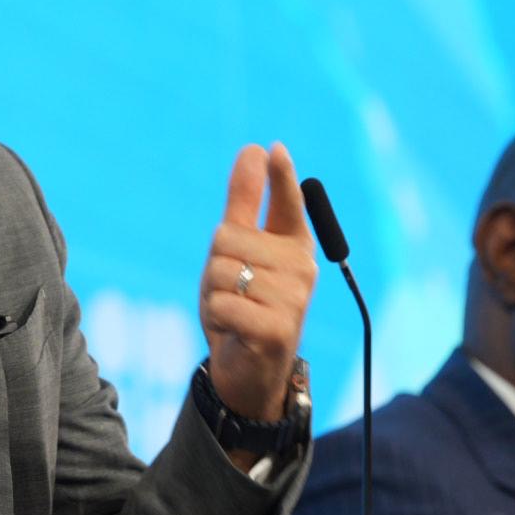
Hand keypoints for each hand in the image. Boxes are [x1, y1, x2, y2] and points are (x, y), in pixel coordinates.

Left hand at [200, 144, 316, 427]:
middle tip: (231, 289)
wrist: (249, 366)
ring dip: (214, 292)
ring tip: (233, 309)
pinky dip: (216, 316)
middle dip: (215, 263)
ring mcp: (293, 300)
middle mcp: (301, 269)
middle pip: (227, 237)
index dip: (279, 177)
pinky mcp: (277, 329)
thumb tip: (255, 147)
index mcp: (294, 245)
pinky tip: (233, 329)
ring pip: (221, 270)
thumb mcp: (237, 249)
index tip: (273, 149)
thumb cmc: (243, 302)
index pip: (289, 204)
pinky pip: (222, 303)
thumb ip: (245, 201)